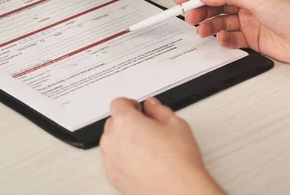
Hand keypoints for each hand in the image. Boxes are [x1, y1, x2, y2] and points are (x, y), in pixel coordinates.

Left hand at [100, 97, 223, 194]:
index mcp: (125, 122)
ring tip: (145, 148)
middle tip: (146, 130)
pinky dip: (122, 158)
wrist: (179, 192)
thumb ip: (159, 109)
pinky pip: (112, 160)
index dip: (130, 104)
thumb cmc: (178, 162)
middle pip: (113, 122)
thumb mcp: (176, 124)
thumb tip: (151, 106)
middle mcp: (113, 139)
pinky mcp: (112, 176)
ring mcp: (110, 159)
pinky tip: (140, 162)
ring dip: (123, 140)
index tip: (137, 109)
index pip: (118, 103)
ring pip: (111, 141)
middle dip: (127, 123)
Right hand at [174, 0, 289, 68]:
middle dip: (200, 11)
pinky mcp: (251, 39)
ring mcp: (249, 22)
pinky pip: (230, 38)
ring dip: (209, 26)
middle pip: (215, 6)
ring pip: (220, 23)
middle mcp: (247, 5)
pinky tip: (222, 39)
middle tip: (189, 17)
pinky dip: (223, 39)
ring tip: (203, 31)